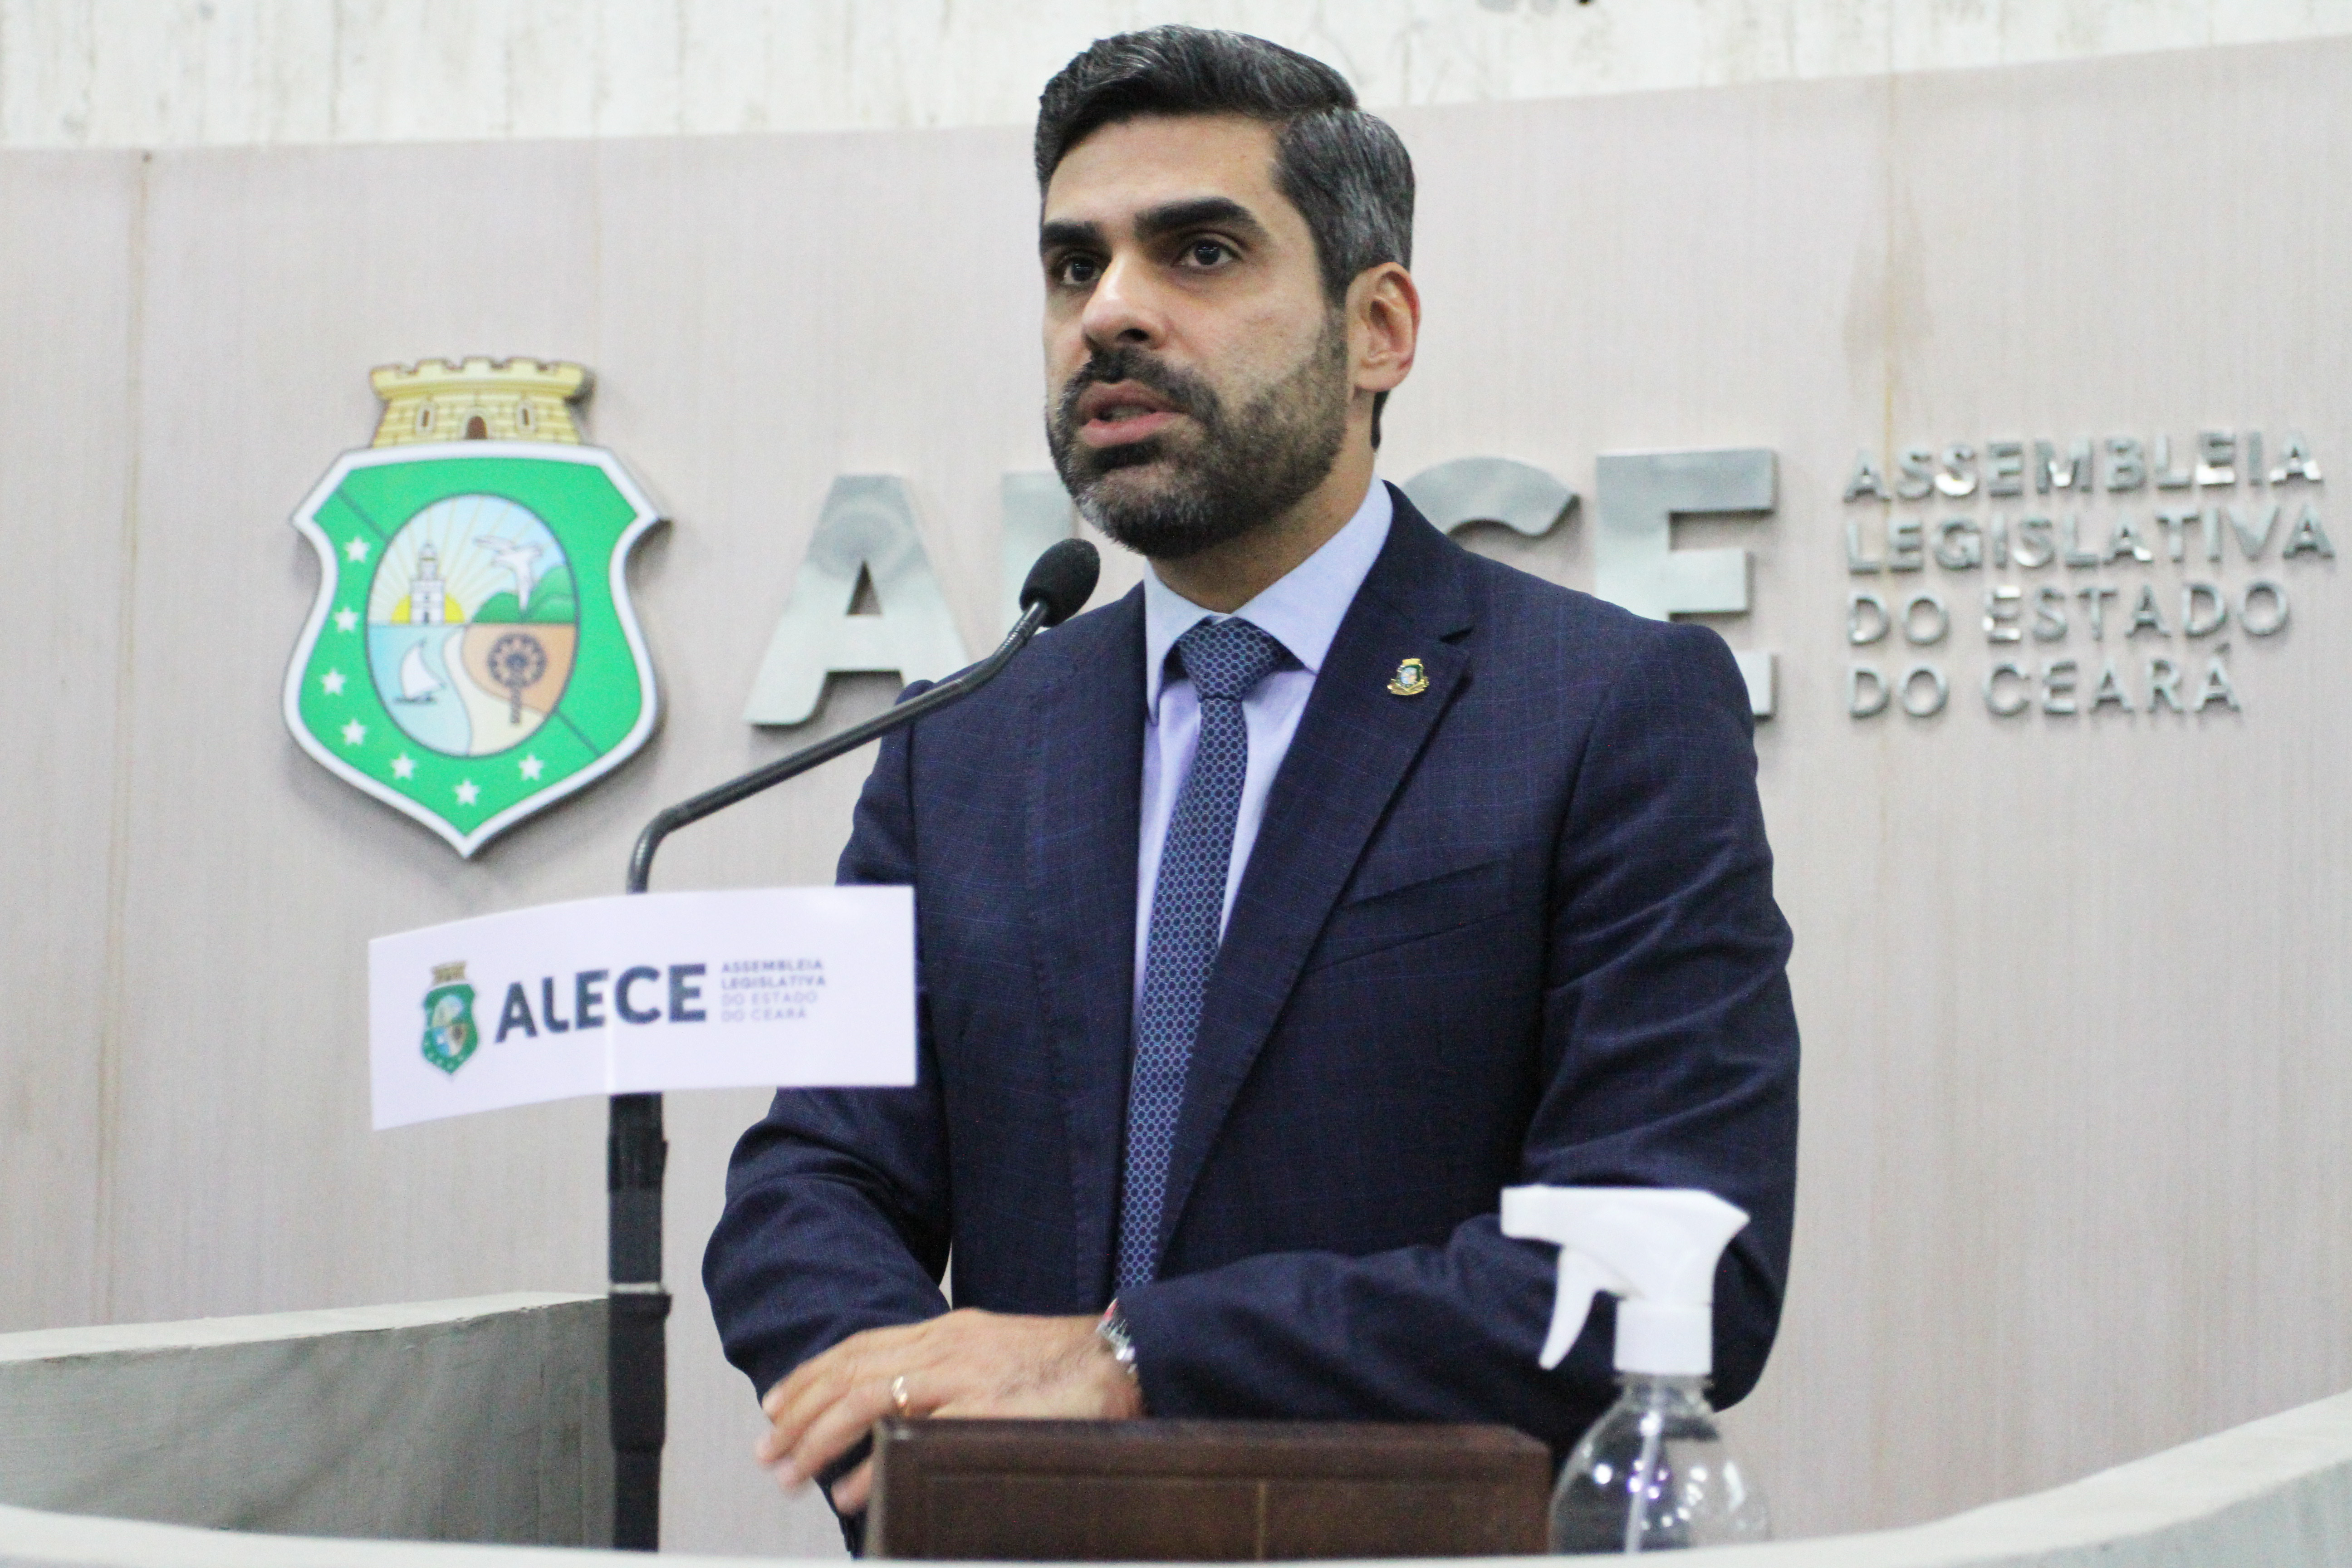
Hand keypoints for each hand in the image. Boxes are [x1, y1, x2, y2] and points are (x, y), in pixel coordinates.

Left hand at [754, 1308, 1143, 1514]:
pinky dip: (874, 1460)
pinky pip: (916, 1433)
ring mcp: (968, 1374)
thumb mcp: (993, 1354)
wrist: (1125, 1355)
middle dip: (798, 1413)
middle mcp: (949, 1344)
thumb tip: (893, 1416)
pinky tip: (851, 1488)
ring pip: (868, 1396)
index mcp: (948, 1329)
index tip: (775, 1406)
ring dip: (818, 1437)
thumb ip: (946, 1375)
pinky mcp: (990, 1407)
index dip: (809, 1376)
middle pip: (850, 1371)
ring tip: (792, 1472)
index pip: (859, 1348)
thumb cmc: (1062, 1364)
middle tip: (767, 1453)